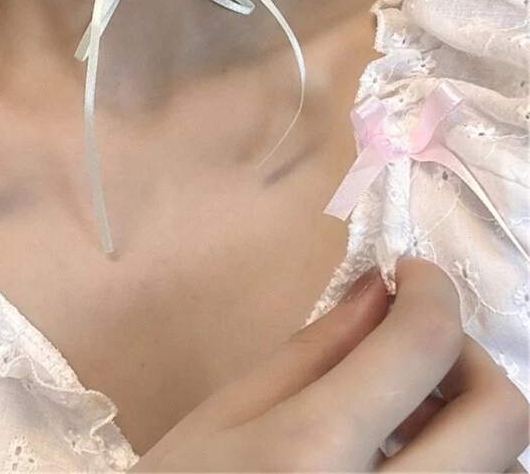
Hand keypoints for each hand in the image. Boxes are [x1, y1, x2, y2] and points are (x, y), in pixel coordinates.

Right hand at [131, 257, 528, 471]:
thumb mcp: (226, 414)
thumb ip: (312, 350)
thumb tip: (378, 290)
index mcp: (315, 450)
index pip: (420, 346)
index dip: (432, 291)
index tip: (412, 274)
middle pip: (500, 417)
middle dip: (469, 357)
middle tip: (413, 343)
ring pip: (503, 470)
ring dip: (467, 421)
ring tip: (402, 413)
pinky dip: (456, 464)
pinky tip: (400, 458)